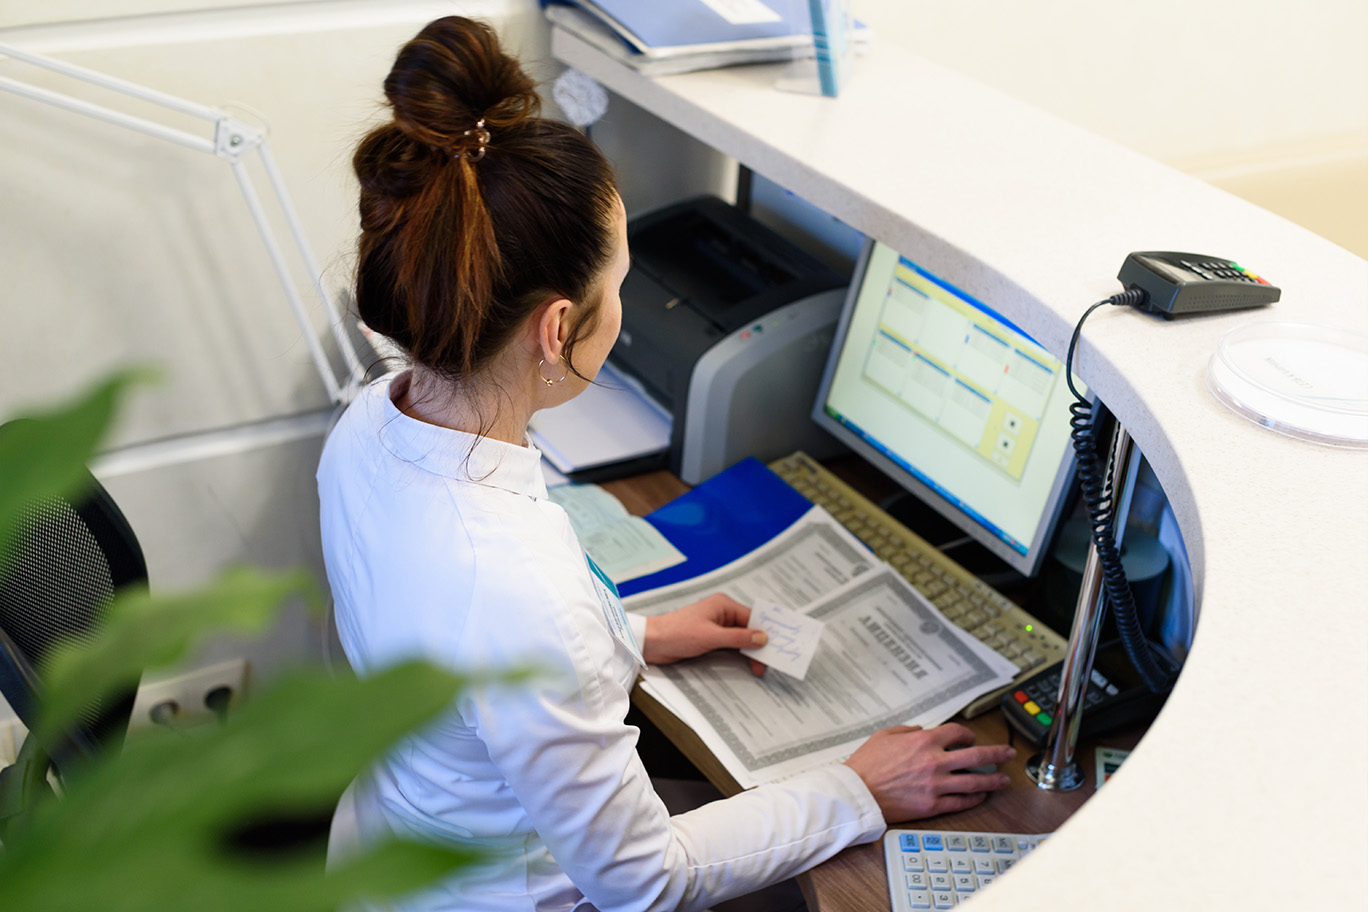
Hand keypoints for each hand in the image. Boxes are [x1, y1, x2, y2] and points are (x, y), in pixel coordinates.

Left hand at [642, 594, 767, 675]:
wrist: (653, 643)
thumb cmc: (677, 633)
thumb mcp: (711, 637)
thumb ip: (738, 638)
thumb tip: (762, 637)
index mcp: (723, 605)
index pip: (752, 618)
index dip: (765, 632)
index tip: (777, 646)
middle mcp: (722, 613)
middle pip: (748, 629)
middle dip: (759, 644)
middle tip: (769, 662)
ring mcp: (716, 626)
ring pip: (741, 638)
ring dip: (749, 651)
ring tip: (760, 666)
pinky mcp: (710, 638)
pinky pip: (731, 645)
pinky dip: (739, 654)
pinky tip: (747, 663)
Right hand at [843, 723, 1014, 821]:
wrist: (857, 792)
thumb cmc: (866, 765)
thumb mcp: (885, 735)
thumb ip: (908, 731)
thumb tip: (922, 732)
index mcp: (923, 742)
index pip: (958, 733)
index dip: (968, 735)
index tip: (970, 739)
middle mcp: (934, 762)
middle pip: (976, 756)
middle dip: (997, 753)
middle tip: (1007, 753)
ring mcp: (936, 785)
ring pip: (974, 782)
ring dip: (993, 780)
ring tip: (1004, 780)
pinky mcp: (932, 805)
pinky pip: (961, 802)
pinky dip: (974, 799)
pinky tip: (981, 796)